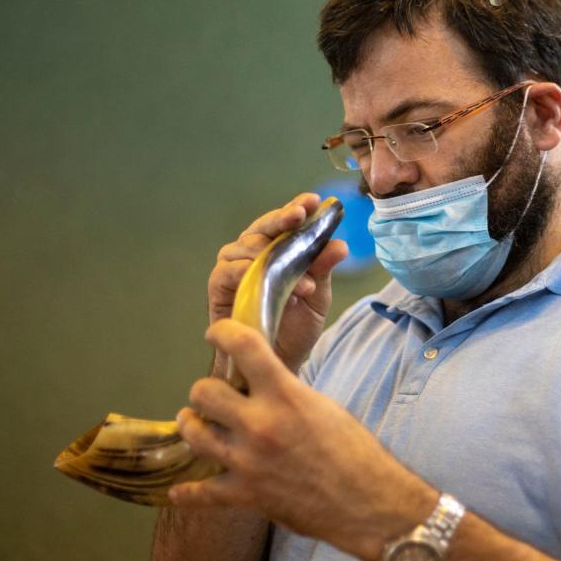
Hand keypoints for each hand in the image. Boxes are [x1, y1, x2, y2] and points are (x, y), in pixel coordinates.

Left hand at [171, 320, 437, 560]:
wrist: (368, 502)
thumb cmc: (355, 451)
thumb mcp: (322, 406)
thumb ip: (286, 392)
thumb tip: (264, 384)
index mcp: (285, 395)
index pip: (243, 347)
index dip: (222, 332)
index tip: (216, 333)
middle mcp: (260, 424)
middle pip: (204, 392)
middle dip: (206, 390)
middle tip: (214, 395)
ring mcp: (247, 461)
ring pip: (193, 434)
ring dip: (192, 426)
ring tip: (195, 424)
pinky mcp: (244, 494)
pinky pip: (200, 493)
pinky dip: (188, 492)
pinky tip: (180, 489)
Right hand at [207, 193, 347, 369]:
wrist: (275, 360)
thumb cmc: (295, 325)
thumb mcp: (318, 296)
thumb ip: (324, 269)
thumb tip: (341, 244)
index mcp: (279, 247)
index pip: (288, 221)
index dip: (299, 207)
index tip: (315, 201)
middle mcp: (254, 250)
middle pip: (266, 225)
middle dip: (284, 218)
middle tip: (301, 214)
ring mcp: (234, 264)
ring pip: (250, 245)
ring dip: (277, 257)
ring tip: (307, 284)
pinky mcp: (219, 283)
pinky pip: (232, 269)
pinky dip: (252, 273)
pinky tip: (271, 282)